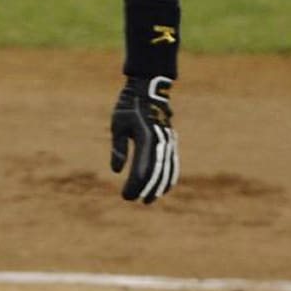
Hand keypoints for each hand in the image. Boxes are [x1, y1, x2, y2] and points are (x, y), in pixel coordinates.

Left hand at [109, 75, 177, 203]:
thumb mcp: (118, 125)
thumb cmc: (128, 106)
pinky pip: (173, 162)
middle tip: (138, 201)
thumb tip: (117, 170)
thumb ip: (119, 147)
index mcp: (146, 138)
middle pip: (156, 172)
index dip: (134, 185)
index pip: (141, 169)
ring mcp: (168, 141)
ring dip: (160, 186)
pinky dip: (170, 176)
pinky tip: (165, 187)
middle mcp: (160, 142)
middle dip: (147, 188)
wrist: (149, 90)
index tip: (126, 196)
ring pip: (167, 169)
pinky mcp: (171, 141)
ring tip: (151, 198)